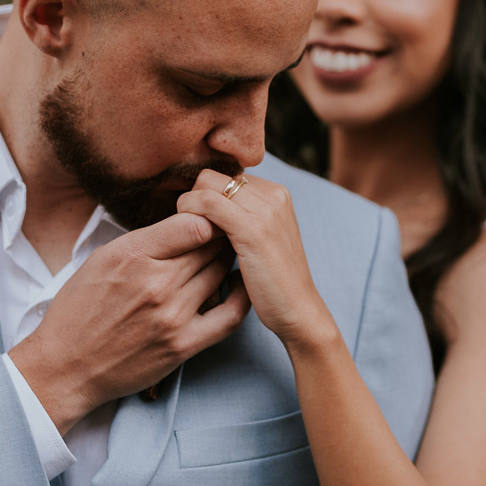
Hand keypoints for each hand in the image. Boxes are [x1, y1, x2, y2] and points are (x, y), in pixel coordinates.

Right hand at [9, 212, 250, 434]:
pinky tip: (239, 286)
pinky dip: (240, 297)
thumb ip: (145, 240)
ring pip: (219, 274)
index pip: (193, 223)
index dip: (208, 217)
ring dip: (228, 262)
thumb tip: (186, 221)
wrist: (66, 366)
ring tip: (230, 255)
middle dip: (222, 236)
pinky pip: (229, 316)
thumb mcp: (102, 259)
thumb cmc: (80, 310)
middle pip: (210, 247)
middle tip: (229, 232)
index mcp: (132, 255)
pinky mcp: (183, 345)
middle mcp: (155, 283)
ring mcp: (172, 316)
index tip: (211, 217)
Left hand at [177, 170, 337, 347]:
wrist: (298, 311)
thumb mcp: (260, 240)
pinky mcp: (253, 229)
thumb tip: (202, 205)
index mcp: (276, 193)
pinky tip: (190, 241)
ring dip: (187, 207)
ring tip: (187, 236)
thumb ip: (240, 217)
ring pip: (206, 184)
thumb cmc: (273, 282)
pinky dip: (190, 216)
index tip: (194, 223)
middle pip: (212, 175)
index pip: (224, 176)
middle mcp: (274, 194)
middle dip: (192, 199)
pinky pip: (207, 203)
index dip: (202, 197)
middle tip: (187, 230)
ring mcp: (266, 210)